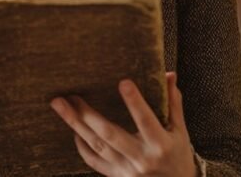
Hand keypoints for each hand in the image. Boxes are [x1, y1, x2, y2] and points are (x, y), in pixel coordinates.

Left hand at [51, 72, 195, 176]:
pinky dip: (81, 146)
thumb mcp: (180, 131)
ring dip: (76, 125)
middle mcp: (141, 158)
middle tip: (71, 95)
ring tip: (60, 105)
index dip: (135, 102)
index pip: (146, 121)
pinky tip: (73, 130)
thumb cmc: (177, 155)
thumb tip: (169, 74)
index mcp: (160, 144)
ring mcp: (126, 169)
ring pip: (96, 146)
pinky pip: (93, 161)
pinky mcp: (116, 175)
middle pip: (109, 134)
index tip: (123, 82)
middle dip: (87, 115)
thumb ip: (173, 103)